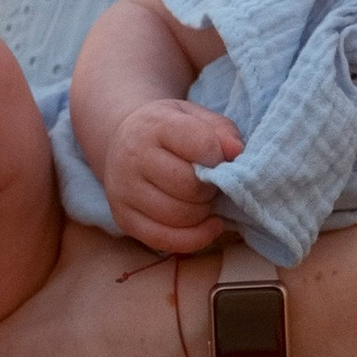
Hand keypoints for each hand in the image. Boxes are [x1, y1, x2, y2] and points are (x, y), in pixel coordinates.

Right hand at [102, 100, 243, 253]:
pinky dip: (195, 238)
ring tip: (205, 200)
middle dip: (212, 189)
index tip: (221, 158)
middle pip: (189, 186)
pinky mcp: (123, 218)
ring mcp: (124, 191)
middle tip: (213, 183)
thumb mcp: (195, 116)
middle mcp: (134, 158)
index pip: (200, 144)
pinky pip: (164, 239)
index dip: (219, 156)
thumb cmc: (167, 130)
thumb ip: (221, 130)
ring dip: (203, 213)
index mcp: (154, 126)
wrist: (121, 141)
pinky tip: (208, 226)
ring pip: (178, 216)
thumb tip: (236, 151)